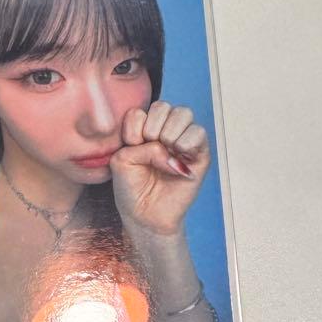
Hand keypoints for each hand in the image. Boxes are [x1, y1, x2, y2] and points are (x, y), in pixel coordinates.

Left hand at [109, 101, 210, 238]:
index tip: (131, 148)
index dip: (134, 128)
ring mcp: (183, 141)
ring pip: (183, 114)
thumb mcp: (122, 161)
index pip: (141, 110)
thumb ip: (137, 143)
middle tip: (149, 151)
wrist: (145, 215)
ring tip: (164, 156)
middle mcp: (165, 131)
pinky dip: (185, 143)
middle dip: (152, 128)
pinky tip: (177, 161)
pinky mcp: (199, 154)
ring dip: (169, 134)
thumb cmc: (132, 189)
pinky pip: (199, 133)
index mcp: (144, 130)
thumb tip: (168, 145)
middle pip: (164, 106)